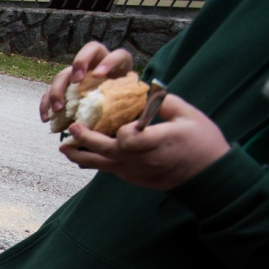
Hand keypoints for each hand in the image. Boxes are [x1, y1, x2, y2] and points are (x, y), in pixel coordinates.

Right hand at [41, 42, 134, 121]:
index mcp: (120, 68)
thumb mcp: (130, 113)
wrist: (112, 120)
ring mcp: (78, 75)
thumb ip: (129, 114)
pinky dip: (46, 104)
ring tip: (58, 109)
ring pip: (64, 73)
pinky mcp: (64, 88)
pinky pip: (50, 92)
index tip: (99, 76)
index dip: (108, 62)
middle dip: (79, 64)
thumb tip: (125, 126)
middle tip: (76, 81)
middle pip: (87, 53)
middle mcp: (98, 66)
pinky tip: (46, 118)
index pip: (117, 56)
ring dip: (58, 89)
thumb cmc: (124, 115)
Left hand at [61, 95, 229, 189]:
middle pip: (108, 151)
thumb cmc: (201, 140)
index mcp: (161, 142)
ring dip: (80, 154)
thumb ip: (164, 103)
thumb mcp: (190, 116)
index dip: (123, 132)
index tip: (123, 122)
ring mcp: (134, 171)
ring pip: (101, 164)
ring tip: (63, 146)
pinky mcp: (129, 176)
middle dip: (87, 139)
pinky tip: (79, 150)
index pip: (130, 140)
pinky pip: (106, 167)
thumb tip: (139, 92)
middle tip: (72, 127)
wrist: (205, 175)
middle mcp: (143, 160)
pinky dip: (91, 159)